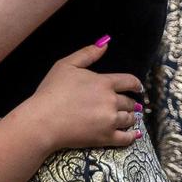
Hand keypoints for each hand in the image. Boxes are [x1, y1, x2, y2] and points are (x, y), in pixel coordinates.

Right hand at [23, 39, 143, 150]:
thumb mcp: (66, 65)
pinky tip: (134, 134)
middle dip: (131, 103)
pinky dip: (132, 135)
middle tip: (131, 105)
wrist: (43, 121)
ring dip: (131, 117)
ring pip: (129, 119)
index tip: (138, 88)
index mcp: (104, 83)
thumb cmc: (52, 91)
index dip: (136, 84)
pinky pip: (126, 138)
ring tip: (130, 118)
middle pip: (130, 102)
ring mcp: (110, 121)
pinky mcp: (105, 138)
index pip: (129, 81)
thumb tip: (106, 42)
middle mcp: (111, 101)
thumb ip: (88, 53)